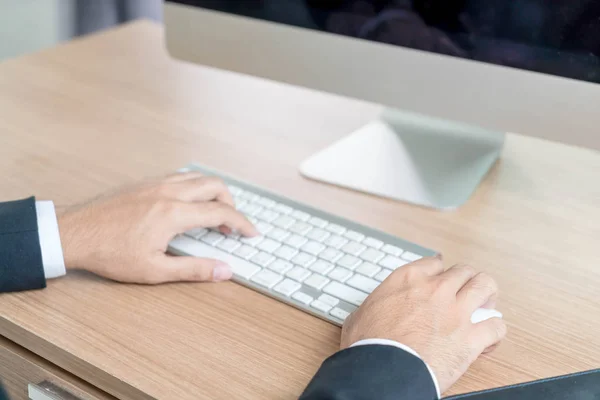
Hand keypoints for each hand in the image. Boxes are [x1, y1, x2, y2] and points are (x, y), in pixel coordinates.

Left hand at [57, 172, 257, 283]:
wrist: (73, 233)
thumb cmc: (110, 254)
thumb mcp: (154, 270)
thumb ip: (194, 270)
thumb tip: (224, 271)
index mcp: (174, 213)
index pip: (221, 212)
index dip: (242, 223)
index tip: (252, 233)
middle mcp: (168, 192)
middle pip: (215, 185)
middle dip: (231, 203)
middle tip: (232, 224)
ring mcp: (155, 183)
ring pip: (198, 177)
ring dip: (213, 192)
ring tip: (213, 214)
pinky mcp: (144, 182)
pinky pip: (180, 177)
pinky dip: (195, 187)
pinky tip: (188, 205)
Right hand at [341, 257, 505, 393]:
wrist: (383, 371)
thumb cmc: (369, 346)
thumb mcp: (361, 314)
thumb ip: (377, 304)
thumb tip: (372, 311)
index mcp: (408, 279)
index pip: (435, 263)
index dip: (440, 273)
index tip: (440, 280)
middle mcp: (436, 289)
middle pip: (464, 271)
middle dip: (466, 281)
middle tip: (465, 293)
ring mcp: (456, 312)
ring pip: (486, 286)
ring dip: (488, 295)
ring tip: (485, 306)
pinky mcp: (471, 338)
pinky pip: (497, 327)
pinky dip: (495, 332)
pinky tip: (488, 339)